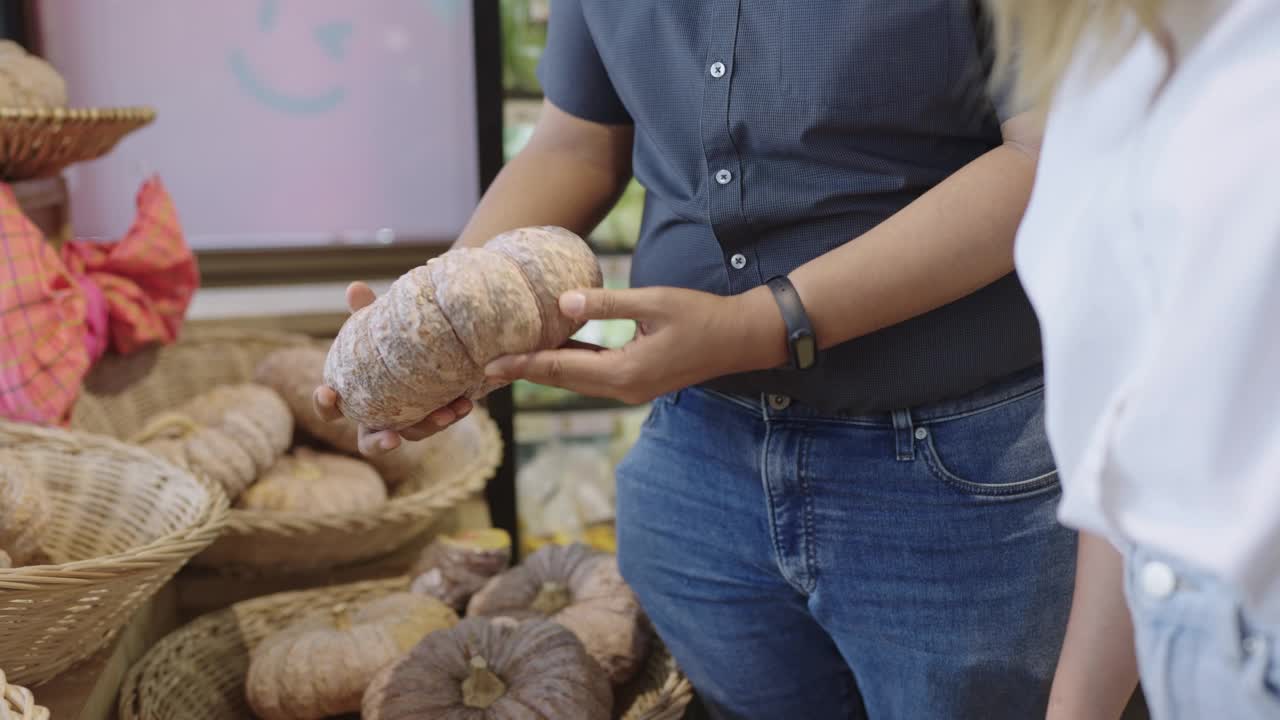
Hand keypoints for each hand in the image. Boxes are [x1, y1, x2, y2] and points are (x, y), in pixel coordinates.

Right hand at [312, 281, 472, 455]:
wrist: (428, 343)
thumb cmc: (390, 340)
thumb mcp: (379, 325)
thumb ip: (367, 311)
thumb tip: (355, 287)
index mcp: (355, 397)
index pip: (330, 409)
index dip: (324, 404)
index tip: (327, 391)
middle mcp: (377, 416)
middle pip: (368, 441)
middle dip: (379, 442)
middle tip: (392, 438)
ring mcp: (405, 421)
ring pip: (413, 434)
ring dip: (430, 426)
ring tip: (447, 412)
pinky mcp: (433, 417)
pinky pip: (441, 421)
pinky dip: (452, 413)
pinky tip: (465, 403)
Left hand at [483, 285, 786, 403]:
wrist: (741, 339)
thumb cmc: (702, 316)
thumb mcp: (653, 303)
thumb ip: (607, 304)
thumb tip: (562, 303)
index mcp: (624, 373)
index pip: (560, 368)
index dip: (522, 364)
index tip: (490, 364)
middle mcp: (623, 388)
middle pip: (562, 380)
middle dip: (525, 371)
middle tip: (486, 366)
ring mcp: (631, 388)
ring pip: (577, 380)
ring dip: (545, 370)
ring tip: (511, 359)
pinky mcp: (639, 380)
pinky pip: (594, 375)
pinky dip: (570, 364)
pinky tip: (555, 348)